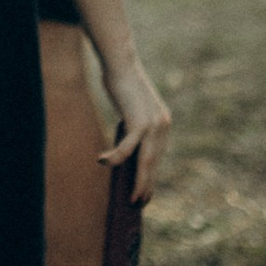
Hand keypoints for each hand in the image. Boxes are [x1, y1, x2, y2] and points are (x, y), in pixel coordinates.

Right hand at [99, 51, 171, 200]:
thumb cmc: (122, 82)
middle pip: (154, 162)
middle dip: (147, 184)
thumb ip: (134, 124)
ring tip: (134, 198)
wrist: (122, 62)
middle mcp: (162, 126)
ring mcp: (153, 124)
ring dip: (140, 182)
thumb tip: (127, 145)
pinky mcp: (139, 121)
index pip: (157, 156)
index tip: (146, 193)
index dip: (151, 176)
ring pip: (146, 161)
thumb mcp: (132, 107)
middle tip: (140, 203)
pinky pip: (128, 148)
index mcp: (162, 123)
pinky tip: (103, 162)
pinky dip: (115, 157)